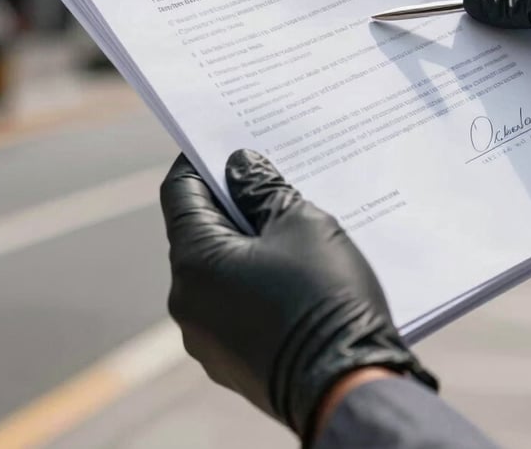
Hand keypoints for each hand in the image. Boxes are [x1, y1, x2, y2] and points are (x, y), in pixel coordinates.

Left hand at [160, 149, 435, 439]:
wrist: (350, 386)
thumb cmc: (324, 297)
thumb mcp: (300, 223)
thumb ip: (263, 188)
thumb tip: (241, 166)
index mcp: (194, 262)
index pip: (180, 193)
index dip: (200, 162)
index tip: (224, 144)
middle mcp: (187, 303)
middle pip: (199, 232)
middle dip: (231, 202)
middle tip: (268, 178)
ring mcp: (207, 338)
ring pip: (218, 270)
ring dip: (246, 243)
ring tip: (288, 223)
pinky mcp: (231, 361)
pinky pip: (233, 304)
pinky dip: (253, 280)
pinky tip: (293, 270)